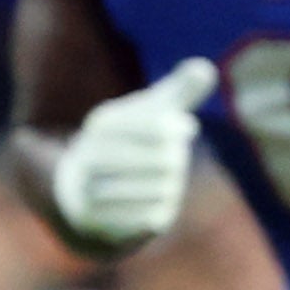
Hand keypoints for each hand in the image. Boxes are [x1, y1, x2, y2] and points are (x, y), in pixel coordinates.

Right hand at [50, 56, 217, 246]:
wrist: (83, 187)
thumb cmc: (132, 140)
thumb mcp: (153, 111)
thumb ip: (180, 89)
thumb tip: (206, 68)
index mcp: (104, 123)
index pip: (159, 126)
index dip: (180, 130)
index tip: (185, 129)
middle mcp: (90, 156)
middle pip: (165, 161)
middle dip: (176, 160)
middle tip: (172, 159)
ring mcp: (92, 191)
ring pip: (160, 190)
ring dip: (170, 186)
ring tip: (162, 179)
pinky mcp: (102, 221)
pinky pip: (152, 217)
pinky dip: (163, 208)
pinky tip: (156, 199)